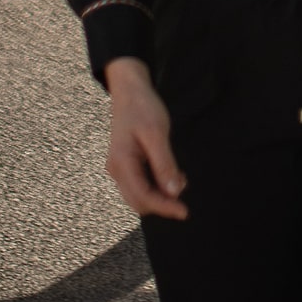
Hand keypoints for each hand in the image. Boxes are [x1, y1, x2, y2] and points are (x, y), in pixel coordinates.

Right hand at [104, 58, 186, 219]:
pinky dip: (156, 184)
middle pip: (139, 200)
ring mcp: (119, 167)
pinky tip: (171, 176)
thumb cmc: (142, 107)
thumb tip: (174, 192)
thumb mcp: (157, 133)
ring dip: (159, 194)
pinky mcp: (125, 163)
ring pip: (139, 193)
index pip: (143, 197)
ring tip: (181, 181)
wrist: (129, 90)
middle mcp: (117, 170)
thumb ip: (164, 163)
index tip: (184, 212)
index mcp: (122, 164)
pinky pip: (139, 182)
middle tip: (184, 197)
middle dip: (162, 203)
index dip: (164, 207)